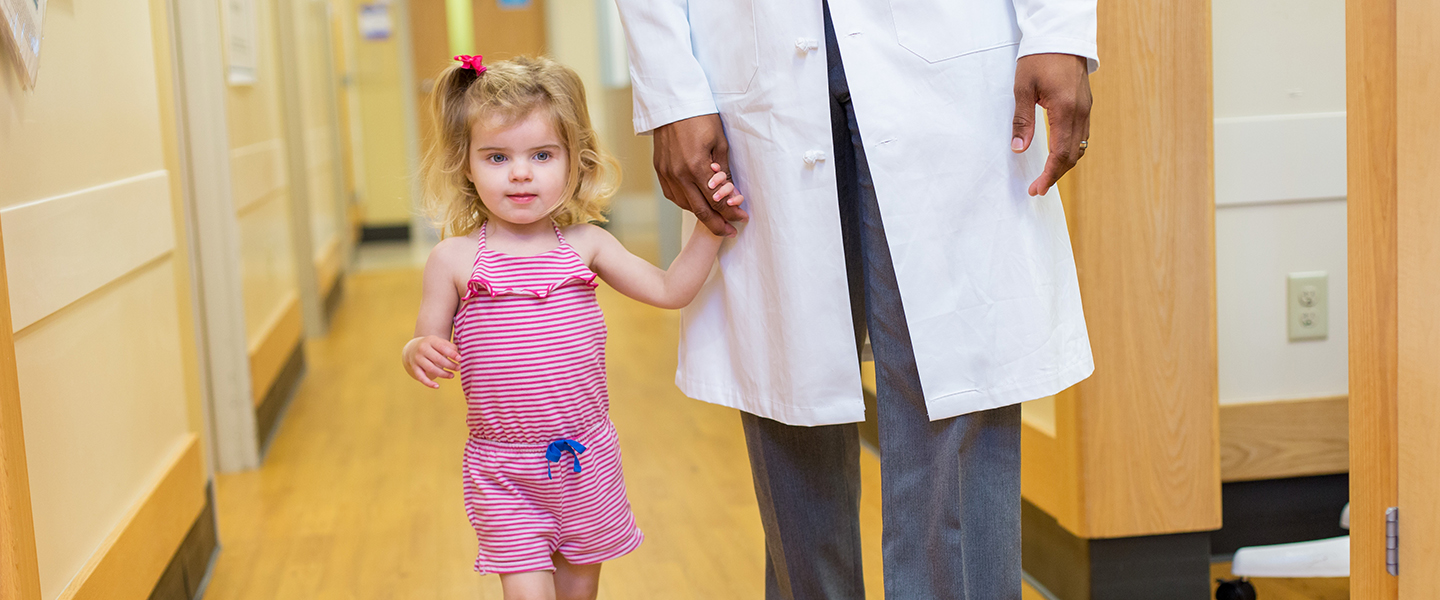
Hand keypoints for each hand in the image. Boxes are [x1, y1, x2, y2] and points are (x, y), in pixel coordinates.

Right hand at [402, 335, 460, 388]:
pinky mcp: (414, 367)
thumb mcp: (440, 342)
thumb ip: (450, 347)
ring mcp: (417, 359)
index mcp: (430, 340)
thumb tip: (458, 356)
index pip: (442, 347)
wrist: (413, 347)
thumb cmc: (432, 346)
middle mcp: (422, 349)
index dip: (451, 354)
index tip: (459, 359)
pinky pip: (421, 377)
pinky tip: (437, 386)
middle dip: (450, 365)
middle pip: (437, 359)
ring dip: (443, 374)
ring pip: (431, 369)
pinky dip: (428, 383)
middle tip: (458, 368)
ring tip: (452, 375)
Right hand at [653, 114, 748, 235]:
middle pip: (700, 210)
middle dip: (717, 224)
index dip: (731, 213)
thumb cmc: (700, 117)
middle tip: (730, 232)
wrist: (673, 103)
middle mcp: (679, 174)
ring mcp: (666, 173)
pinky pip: (673, 195)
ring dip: (701, 214)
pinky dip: (686, 203)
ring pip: (685, 205)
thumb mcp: (720, 142)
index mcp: (696, 167)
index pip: (717, 201)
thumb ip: (724, 171)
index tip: (742, 218)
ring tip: (715, 217)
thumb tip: (730, 193)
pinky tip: (696, 203)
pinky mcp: (659, 170)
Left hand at [1012, 53, 1092, 195]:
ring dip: (1065, 164)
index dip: (1049, 175)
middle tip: (1038, 188)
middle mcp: (1081, 112)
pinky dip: (1071, 150)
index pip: (1061, 153)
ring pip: (1081, 147)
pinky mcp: (1086, 105)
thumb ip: (1022, 120)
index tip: (1036, 189)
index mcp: (1065, 109)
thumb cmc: (1039, 58)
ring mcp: (1086, 109)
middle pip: (1073, 155)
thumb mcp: (1023, 88)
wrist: (1060, 36)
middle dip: (1056, 175)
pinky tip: (1058, 154)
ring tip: (1046, 175)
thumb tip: (1018, 148)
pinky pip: (1082, 135)